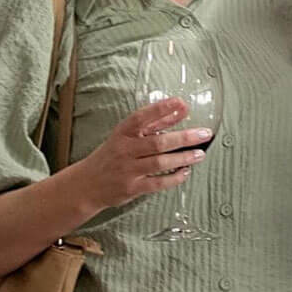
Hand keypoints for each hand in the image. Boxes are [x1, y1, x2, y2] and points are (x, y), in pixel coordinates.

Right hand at [73, 97, 211, 209]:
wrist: (87, 183)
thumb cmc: (113, 154)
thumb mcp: (128, 135)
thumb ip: (155, 123)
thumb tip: (181, 110)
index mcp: (123, 132)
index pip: (142, 117)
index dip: (162, 109)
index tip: (181, 103)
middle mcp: (125, 149)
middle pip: (158, 142)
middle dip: (184, 138)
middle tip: (204, 134)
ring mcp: (128, 170)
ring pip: (159, 163)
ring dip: (183, 158)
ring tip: (200, 154)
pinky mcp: (132, 188)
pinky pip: (157, 183)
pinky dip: (174, 178)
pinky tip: (186, 172)